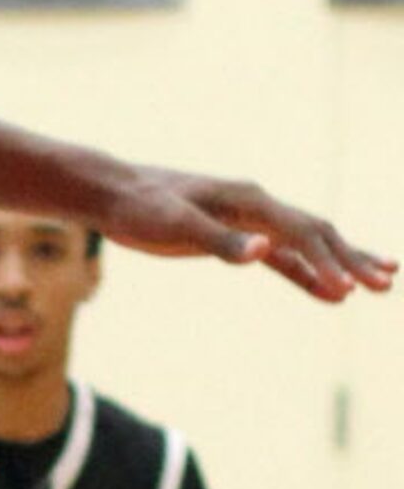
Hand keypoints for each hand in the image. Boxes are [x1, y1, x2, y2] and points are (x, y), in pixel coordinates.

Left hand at [103, 168, 394, 301]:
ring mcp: (249, 220)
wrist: (112, 193)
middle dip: (351, 259)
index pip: (300, 233)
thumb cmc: (140, 208)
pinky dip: (306, 273)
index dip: (326, 262)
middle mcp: (257, 206)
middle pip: (317, 233)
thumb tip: (264, 250)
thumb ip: (220, 240)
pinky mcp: (235, 235)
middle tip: (385, 285)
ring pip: (307, 243)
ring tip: (379, 285)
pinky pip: (282, 256)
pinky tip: (328, 294)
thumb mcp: (174, 226)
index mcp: (249, 200)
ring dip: (340, 264)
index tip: (347, 291)